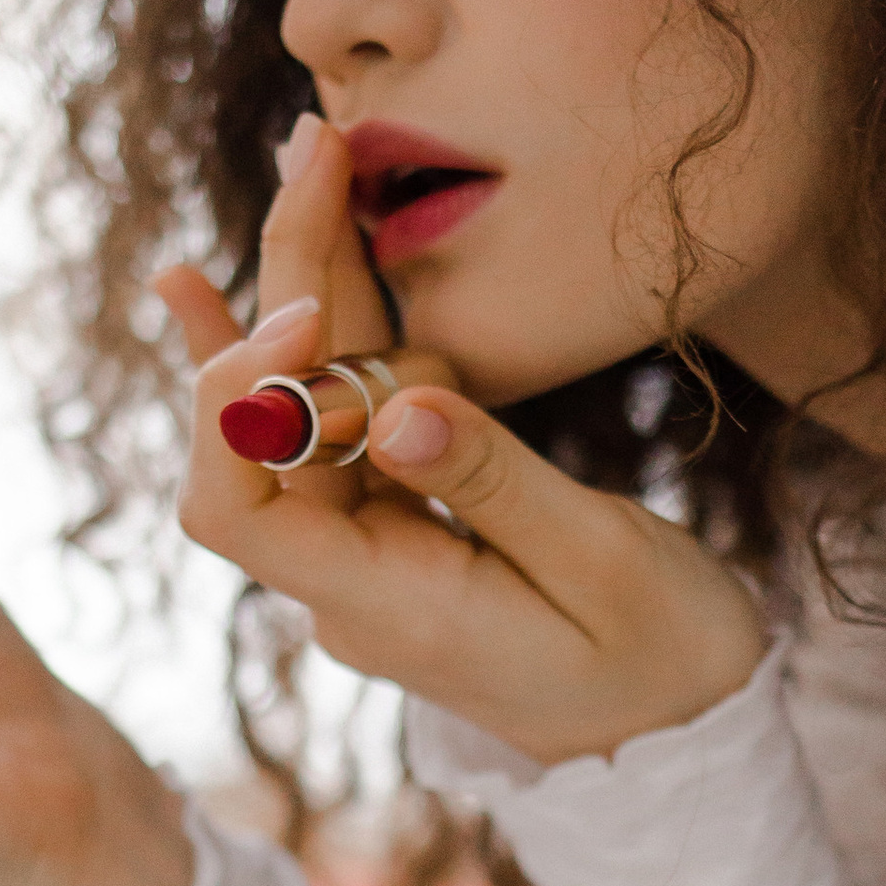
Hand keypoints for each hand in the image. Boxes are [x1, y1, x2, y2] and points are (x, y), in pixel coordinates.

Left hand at [159, 117, 765, 764]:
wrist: (680, 735)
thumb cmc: (661, 660)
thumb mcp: (606, 567)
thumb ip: (498, 487)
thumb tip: (400, 407)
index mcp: (383, 609)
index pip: (236, 510)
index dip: (236, 401)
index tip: (305, 316)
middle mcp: (346, 582)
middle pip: (257, 428)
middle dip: (282, 282)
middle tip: (317, 150)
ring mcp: (363, 551)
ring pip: (297, 408)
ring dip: (300, 285)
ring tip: (313, 157)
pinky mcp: (395, 521)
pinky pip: (326, 426)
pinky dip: (291, 348)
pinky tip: (205, 287)